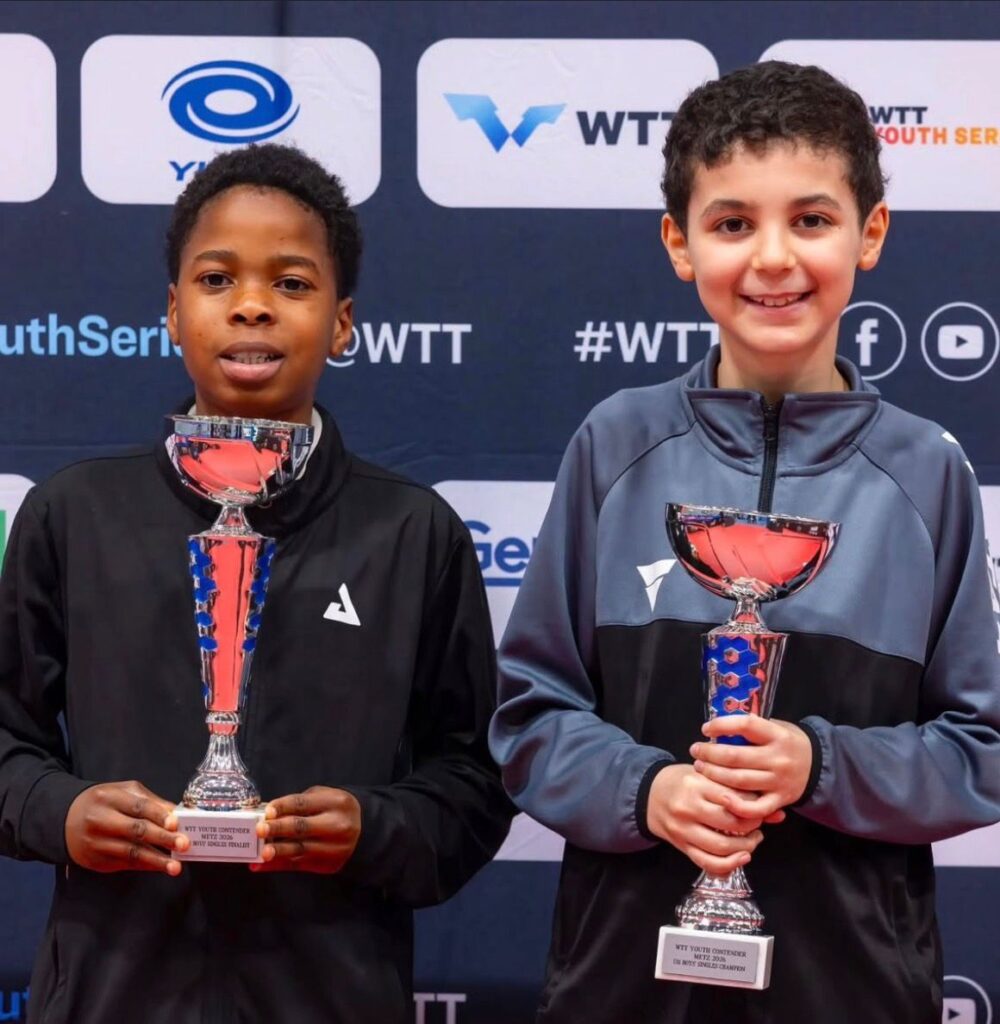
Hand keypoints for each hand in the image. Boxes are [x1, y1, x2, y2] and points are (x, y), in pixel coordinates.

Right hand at [65, 780, 187, 875]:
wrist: (65, 820)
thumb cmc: (103, 803)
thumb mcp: (124, 793)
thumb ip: (151, 802)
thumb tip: (178, 813)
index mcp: (109, 797)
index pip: (138, 806)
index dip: (159, 815)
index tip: (176, 824)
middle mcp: (100, 820)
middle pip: (135, 830)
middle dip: (162, 838)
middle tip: (184, 844)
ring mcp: (96, 842)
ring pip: (130, 852)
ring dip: (156, 860)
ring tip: (175, 866)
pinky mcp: (95, 860)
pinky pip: (124, 864)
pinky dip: (145, 866)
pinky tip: (160, 866)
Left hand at [251, 786, 360, 873]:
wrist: (363, 832)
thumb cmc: (335, 810)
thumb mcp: (325, 798)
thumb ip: (301, 804)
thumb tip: (269, 815)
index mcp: (335, 803)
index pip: (304, 804)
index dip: (284, 807)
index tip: (267, 811)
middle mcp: (336, 825)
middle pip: (302, 827)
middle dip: (279, 829)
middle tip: (260, 830)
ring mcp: (333, 847)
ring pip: (300, 849)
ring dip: (278, 851)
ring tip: (262, 852)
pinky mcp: (327, 864)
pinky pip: (298, 865)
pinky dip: (277, 865)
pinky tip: (261, 865)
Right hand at [646, 764, 765, 875]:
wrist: (650, 794)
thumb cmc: (683, 781)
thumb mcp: (708, 777)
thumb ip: (740, 792)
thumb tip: (779, 814)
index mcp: (695, 784)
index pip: (733, 797)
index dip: (753, 804)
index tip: (760, 804)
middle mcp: (687, 807)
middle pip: (730, 823)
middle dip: (753, 825)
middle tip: (758, 822)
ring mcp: (683, 829)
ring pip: (722, 846)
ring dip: (746, 847)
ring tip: (753, 839)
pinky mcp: (682, 846)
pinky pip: (708, 863)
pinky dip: (729, 865)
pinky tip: (742, 857)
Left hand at [690, 715, 812, 820]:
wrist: (818, 765)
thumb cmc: (787, 742)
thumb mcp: (775, 727)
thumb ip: (751, 728)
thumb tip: (718, 726)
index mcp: (777, 735)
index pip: (746, 725)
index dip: (722, 725)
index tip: (706, 729)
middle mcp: (778, 758)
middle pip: (735, 756)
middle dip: (709, 753)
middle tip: (695, 751)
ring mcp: (779, 781)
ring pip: (739, 780)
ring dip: (714, 774)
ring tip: (701, 768)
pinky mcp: (779, 800)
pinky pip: (755, 808)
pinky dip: (736, 805)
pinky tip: (721, 797)